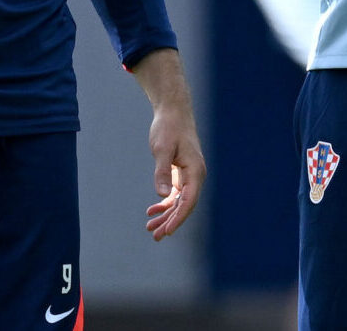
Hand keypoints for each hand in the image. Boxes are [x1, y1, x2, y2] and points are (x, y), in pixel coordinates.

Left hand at [144, 106, 204, 240]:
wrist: (173, 111)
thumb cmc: (168, 128)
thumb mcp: (162, 149)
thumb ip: (162, 172)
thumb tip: (162, 196)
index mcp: (195, 170)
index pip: (189, 201)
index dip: (178, 218)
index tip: (167, 231)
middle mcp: (195, 175)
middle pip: (184, 205)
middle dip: (170, 221)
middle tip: (155, 236)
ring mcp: (189, 175)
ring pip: (179, 201)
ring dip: (166, 215)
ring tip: (150, 228)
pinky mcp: (181, 172)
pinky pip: (175, 194)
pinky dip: (165, 203)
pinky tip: (152, 211)